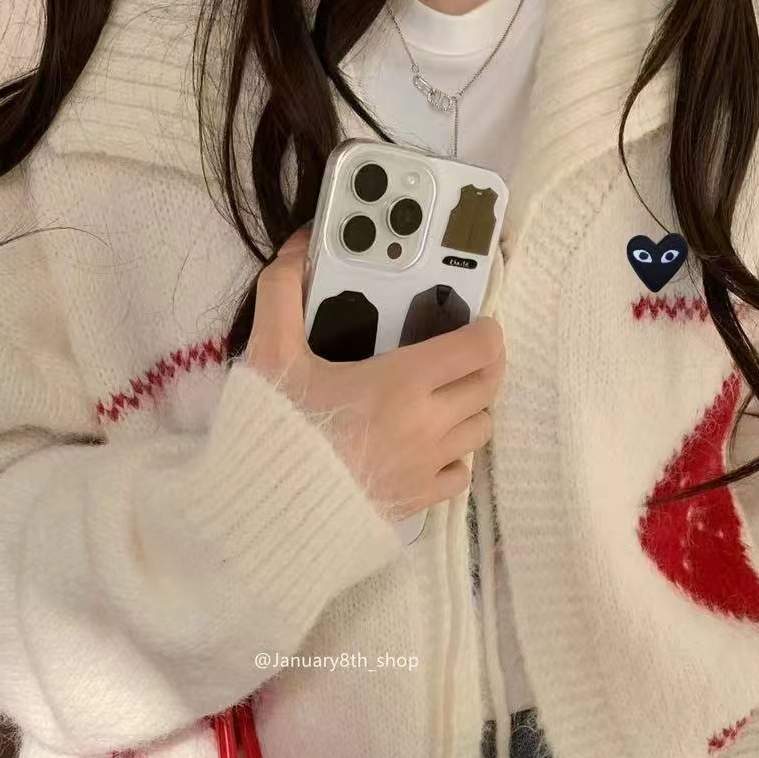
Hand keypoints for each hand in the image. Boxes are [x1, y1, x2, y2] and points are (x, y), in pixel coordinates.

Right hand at [246, 227, 505, 521]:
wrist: (269, 512)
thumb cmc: (275, 430)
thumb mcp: (271, 355)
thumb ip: (283, 293)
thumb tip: (299, 245)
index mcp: (403, 382)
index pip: (480, 348)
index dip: (487, 330)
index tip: (475, 321)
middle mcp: (428, 425)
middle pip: (490, 386)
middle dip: (486, 363)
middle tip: (466, 352)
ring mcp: (427, 467)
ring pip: (480, 429)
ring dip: (471, 408)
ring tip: (446, 397)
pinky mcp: (418, 501)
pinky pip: (460, 474)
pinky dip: (455, 456)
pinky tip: (430, 446)